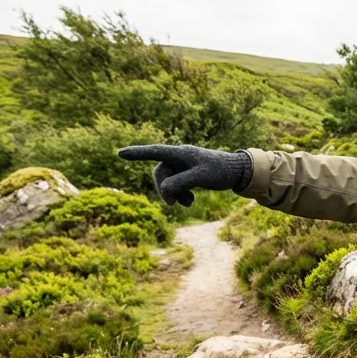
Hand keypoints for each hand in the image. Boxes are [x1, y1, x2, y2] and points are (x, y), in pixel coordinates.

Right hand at [116, 144, 252, 205]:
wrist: (236, 172)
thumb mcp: (202, 177)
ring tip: (188, 203)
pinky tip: (191, 202)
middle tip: (173, 205)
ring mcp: (182, 165)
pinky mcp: (186, 173)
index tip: (120, 153)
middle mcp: (178, 157)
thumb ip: (182, 182)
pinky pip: (175, 185)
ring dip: (175, 194)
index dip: (137, 154)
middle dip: (164, 190)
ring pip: (167, 181)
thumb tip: (164, 188)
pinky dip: (181, 194)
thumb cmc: (220, 171)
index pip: (154, 152)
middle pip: (160, 173)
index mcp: (180, 153)